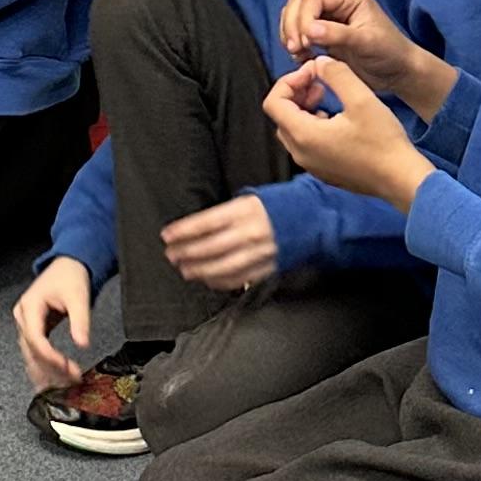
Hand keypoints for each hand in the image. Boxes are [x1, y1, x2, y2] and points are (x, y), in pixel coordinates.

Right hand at [12, 255, 92, 393]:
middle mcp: (23, 317)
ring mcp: (26, 323)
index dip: (51, 357)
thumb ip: (80, 321)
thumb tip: (82, 344)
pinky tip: (49, 380)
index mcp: (30, 307)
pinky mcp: (34, 328)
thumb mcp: (78, 297)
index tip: (67, 368)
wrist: (68, 264)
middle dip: (49, 369)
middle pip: (32, 350)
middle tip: (68, 382)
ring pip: (31, 354)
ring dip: (45, 371)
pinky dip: (44, 365)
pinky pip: (36, 351)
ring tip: (59, 388)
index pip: (36, 339)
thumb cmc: (69, 276)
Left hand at [161, 193, 279, 293]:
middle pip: (210, 247)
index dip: (183, 231)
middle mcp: (250, 233)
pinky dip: (220, 281)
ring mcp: (260, 253)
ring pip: (222, 267)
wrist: (313, 219)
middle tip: (171, 255)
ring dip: (199, 270)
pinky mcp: (268, 268)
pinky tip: (207, 279)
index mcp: (244, 211)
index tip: (167, 236)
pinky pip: (239, 279)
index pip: (206, 223)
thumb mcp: (251, 198)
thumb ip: (226, 213)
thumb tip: (198, 227)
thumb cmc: (278, 205)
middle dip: (186, 253)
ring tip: (185, 270)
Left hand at [265, 56, 431, 213]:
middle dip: (296, 93)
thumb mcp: (361, 99)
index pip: (273, 102)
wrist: (400, 178)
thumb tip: (319, 62)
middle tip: (319, 81)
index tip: (313, 73)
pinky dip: (312, 124)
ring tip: (327, 96)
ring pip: (292, 129)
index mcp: (303, 135)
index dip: (288, 81)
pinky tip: (336, 118)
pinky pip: (305, 143)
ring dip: (303, 108)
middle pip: (280, 116)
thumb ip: (336, 74)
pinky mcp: (323, 170)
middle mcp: (300, 153)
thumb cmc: (382, 141)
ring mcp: (311, 165)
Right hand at [275, 0, 454, 119]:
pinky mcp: (320, 31)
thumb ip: (338, 35)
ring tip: (299, 55)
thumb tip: (309, 30)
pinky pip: (297, 31)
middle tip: (297, 50)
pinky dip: (293, 43)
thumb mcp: (367, 43)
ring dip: (290, 34)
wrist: (397, 72)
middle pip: (297, 2)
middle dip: (292, 26)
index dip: (302, 19)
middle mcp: (334, 0)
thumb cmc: (389, 53)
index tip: (303, 43)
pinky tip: (302, 58)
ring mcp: (326, 15)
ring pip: (293, 15)